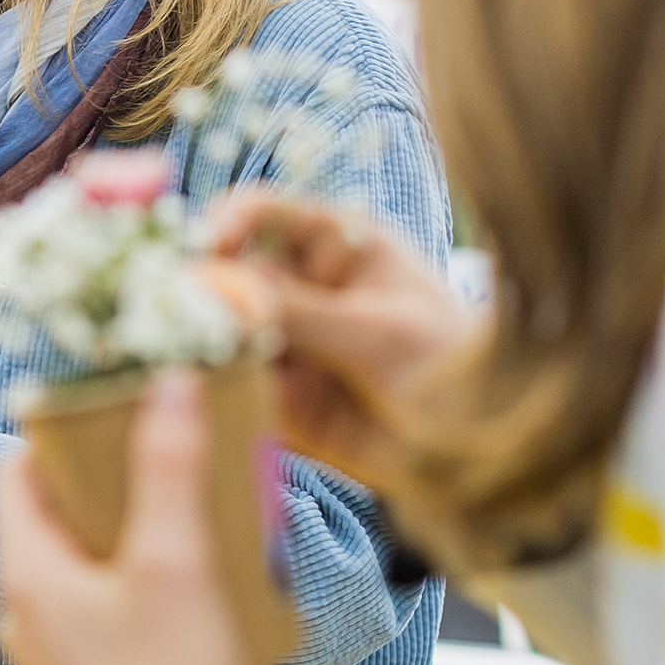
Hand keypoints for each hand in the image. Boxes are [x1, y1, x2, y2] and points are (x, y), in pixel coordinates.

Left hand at [0, 368, 254, 664]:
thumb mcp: (175, 557)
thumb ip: (169, 464)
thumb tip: (169, 378)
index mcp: (25, 575)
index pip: (14, 476)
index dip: (58, 437)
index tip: (112, 416)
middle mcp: (19, 618)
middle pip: (42, 523)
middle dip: (95, 487)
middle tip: (154, 460)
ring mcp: (45, 663)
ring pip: (67, 572)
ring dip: (111, 539)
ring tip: (175, 520)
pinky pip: (85, 618)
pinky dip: (119, 588)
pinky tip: (177, 594)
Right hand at [205, 192, 480, 493]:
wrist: (483, 451)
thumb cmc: (452, 368)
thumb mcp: (375, 332)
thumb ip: (297, 312)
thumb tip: (217, 289)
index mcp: (336, 245)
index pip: (262, 213)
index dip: (222, 225)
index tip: (198, 252)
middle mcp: (303, 287)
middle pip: (227, 274)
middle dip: (202, 294)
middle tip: (181, 320)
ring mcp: (287, 342)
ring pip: (221, 333)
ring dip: (204, 348)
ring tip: (195, 368)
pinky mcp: (278, 395)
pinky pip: (232, 388)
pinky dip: (217, 394)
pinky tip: (214, 405)